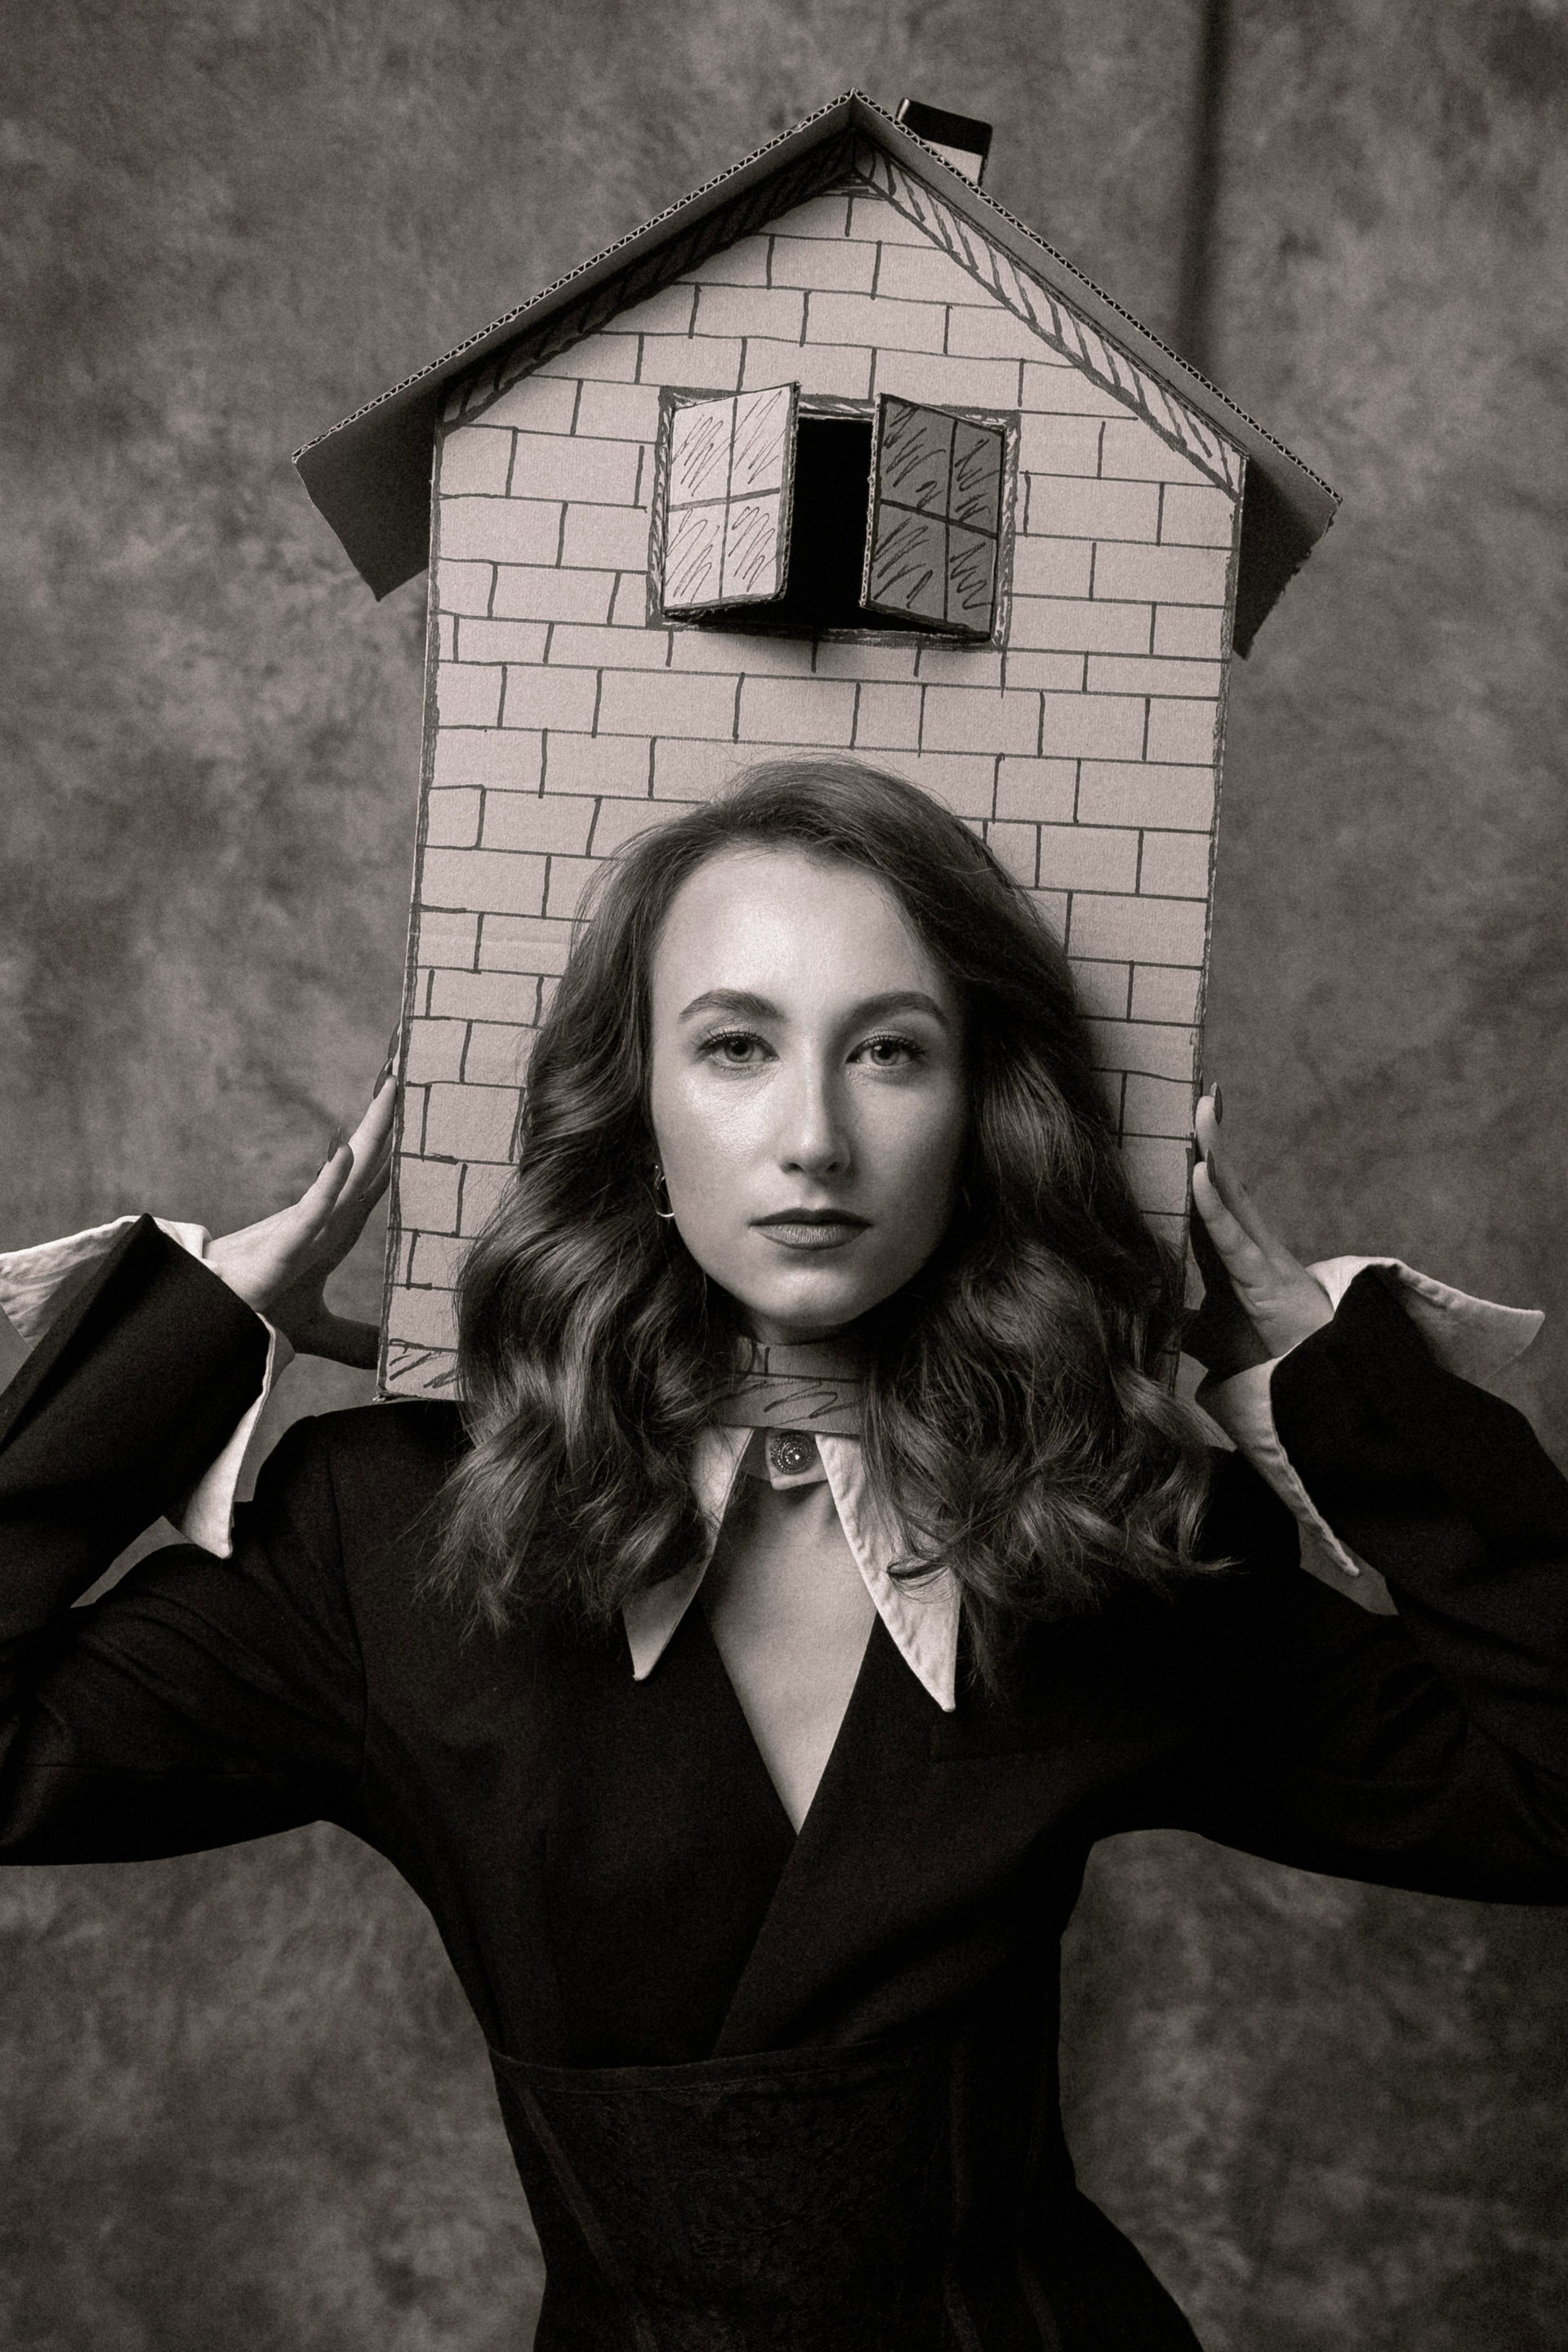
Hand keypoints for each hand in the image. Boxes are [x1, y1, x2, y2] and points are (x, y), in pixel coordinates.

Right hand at [206, 1070, 397, 1367]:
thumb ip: (354, 1340)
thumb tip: (389, 1353)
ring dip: (372, 1126)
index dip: (405, 1134)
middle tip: (411, 1048)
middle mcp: (327, 1215)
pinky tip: (348, 1151)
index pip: (381, 1171)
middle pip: (371, 1153)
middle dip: (392, 1105)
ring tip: (395, 1079)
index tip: (426, 1090)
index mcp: (338, 1225)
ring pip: (349, 1169)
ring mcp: (307, 1227)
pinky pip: (313, 1210)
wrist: (210, 1329)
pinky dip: (331, 1181)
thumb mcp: (318, 1329)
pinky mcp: (284, 1249)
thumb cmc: (255, 1315)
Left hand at [1182, 1088, 1333, 1379]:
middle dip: (1211, 1136)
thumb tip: (1147, 1319)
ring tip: (1202, 1107)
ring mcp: (1258, 1258)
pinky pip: (1233, 1236)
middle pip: (1223, 1182)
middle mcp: (1248, 1246)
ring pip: (1232, 1195)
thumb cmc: (1268, 1356)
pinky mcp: (1262, 1279)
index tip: (1193, 1117)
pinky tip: (1199, 1172)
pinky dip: (1213, 1205)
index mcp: (1233, 1254)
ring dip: (1214, 1150)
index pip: (1209, 1197)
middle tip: (1201, 1090)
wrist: (1312, 1385)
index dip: (1198, 1158)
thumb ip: (1182, 1323)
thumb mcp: (1211, 1336)